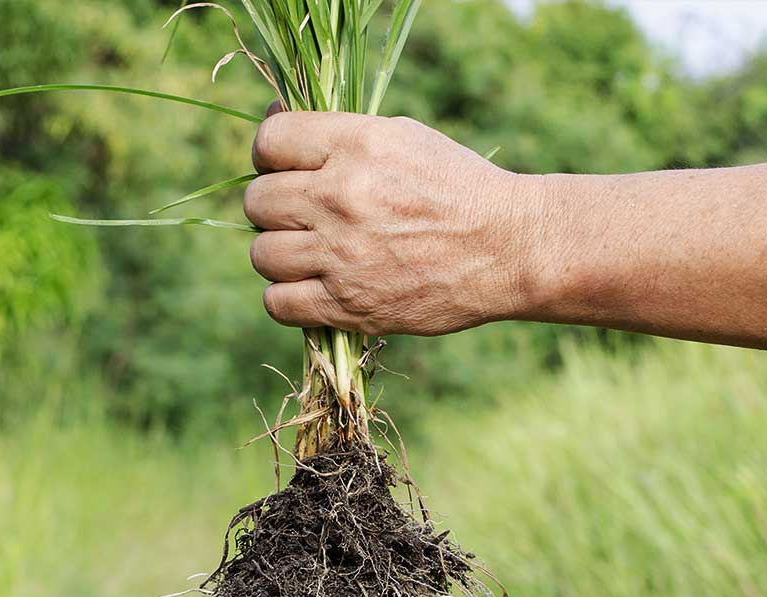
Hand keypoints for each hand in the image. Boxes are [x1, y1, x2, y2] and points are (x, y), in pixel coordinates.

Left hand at [244, 112, 534, 335]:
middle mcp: (342, 197)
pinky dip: (287, 298)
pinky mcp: (349, 304)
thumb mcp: (403, 138)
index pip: (269, 141)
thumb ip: (341, 135)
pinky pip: (278, 303)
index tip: (286, 168)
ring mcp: (342, 254)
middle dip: (274, 207)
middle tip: (302, 216)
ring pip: (262, 254)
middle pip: (257, 201)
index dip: (270, 155)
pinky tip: (310, 288)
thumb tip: (276, 123)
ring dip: (279, 254)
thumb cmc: (457, 188)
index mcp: (357, 146)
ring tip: (308, 254)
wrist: (509, 249)